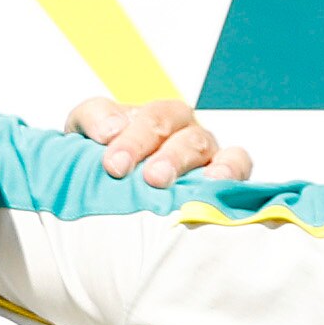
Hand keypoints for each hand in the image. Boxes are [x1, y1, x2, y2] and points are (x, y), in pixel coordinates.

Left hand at [66, 94, 249, 184]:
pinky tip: (212, 183)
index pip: (145, 116)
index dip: (131, 136)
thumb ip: (93, 120)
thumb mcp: (86, 138)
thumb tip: (111, 129)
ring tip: (161, 180)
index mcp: (154, 118)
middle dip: (151, 147)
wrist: (117, 208)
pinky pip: (237, 164)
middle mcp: (182, 131)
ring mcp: (206, 154)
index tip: (112, 163)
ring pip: (200, 143)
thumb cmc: (107, 170)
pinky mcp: (226, 178)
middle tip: (133, 173)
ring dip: (180, 159)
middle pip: (174, 126)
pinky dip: (229, 169)